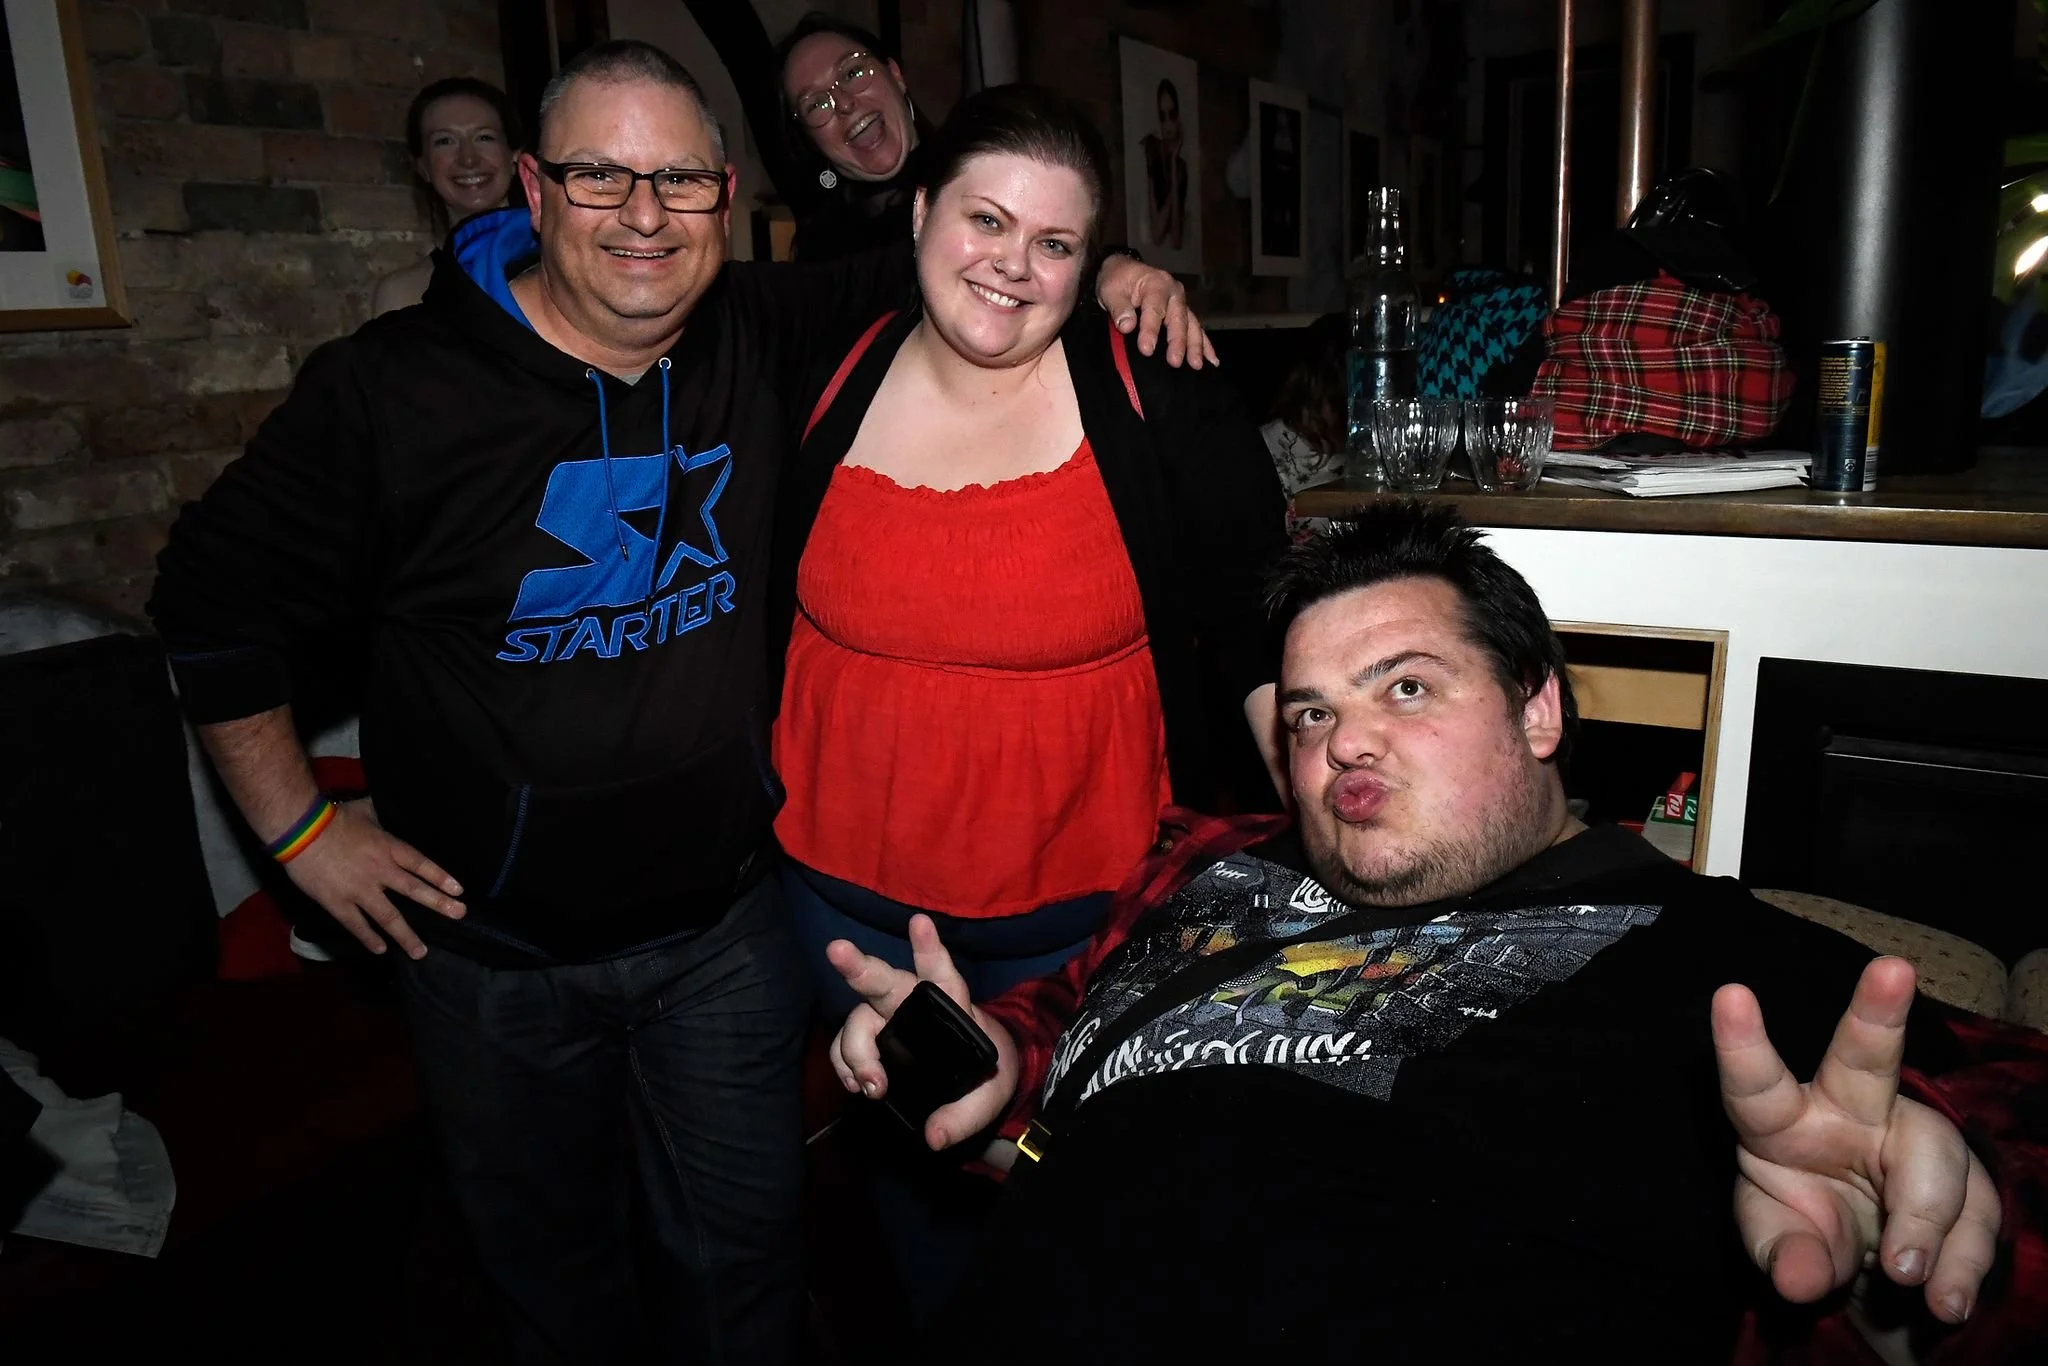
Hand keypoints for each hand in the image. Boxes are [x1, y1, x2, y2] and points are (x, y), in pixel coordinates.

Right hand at [282, 798, 465, 959]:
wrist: (300, 830)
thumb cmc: (332, 817)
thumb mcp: (365, 810)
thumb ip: (381, 814)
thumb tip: (390, 801)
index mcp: (388, 847)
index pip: (421, 864)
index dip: (441, 877)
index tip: (458, 891)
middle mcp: (380, 871)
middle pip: (415, 890)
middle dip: (439, 904)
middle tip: (459, 915)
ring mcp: (360, 890)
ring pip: (389, 917)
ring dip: (406, 936)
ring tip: (421, 952)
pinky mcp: (337, 903)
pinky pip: (357, 925)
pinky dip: (369, 938)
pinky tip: (381, 949)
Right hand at [827, 914, 1020, 1151]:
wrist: (974, 1080)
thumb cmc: (985, 1072)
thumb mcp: (990, 1094)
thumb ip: (965, 1115)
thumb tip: (934, 1136)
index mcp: (951, 1003)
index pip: (941, 972)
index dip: (930, 948)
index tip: (919, 923)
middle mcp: (913, 1004)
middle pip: (884, 983)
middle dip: (861, 967)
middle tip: (837, 950)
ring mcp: (889, 1021)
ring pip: (859, 1021)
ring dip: (855, 1050)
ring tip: (870, 1085)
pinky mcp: (874, 1043)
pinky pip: (848, 1048)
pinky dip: (846, 1066)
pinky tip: (856, 1085)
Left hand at [1095, 254, 1217, 368]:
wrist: (1124, 272)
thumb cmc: (1117, 281)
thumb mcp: (1110, 290)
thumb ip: (1118, 307)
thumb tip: (1127, 326)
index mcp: (1156, 283)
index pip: (1155, 309)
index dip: (1151, 330)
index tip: (1146, 350)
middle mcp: (1174, 292)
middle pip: (1178, 319)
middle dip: (1177, 342)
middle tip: (1174, 362)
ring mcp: (1181, 303)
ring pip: (1191, 325)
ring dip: (1195, 346)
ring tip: (1196, 365)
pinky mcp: (1183, 313)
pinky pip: (1196, 329)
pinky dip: (1205, 345)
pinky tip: (1211, 361)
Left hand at [1714, 956, 2000, 1323]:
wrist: (1869, 1264)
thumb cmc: (1804, 1226)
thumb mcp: (1780, 1240)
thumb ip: (1783, 1254)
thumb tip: (1799, 1280)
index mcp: (1784, 1120)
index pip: (1756, 1084)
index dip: (1742, 1042)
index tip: (1729, 992)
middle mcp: (1852, 1111)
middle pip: (1866, 1059)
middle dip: (1877, 1011)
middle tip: (1892, 968)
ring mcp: (1915, 1139)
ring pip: (1934, 1160)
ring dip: (1922, 1224)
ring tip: (1902, 1275)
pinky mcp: (1969, 1181)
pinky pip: (1977, 1216)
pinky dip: (1962, 1265)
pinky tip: (1945, 1301)